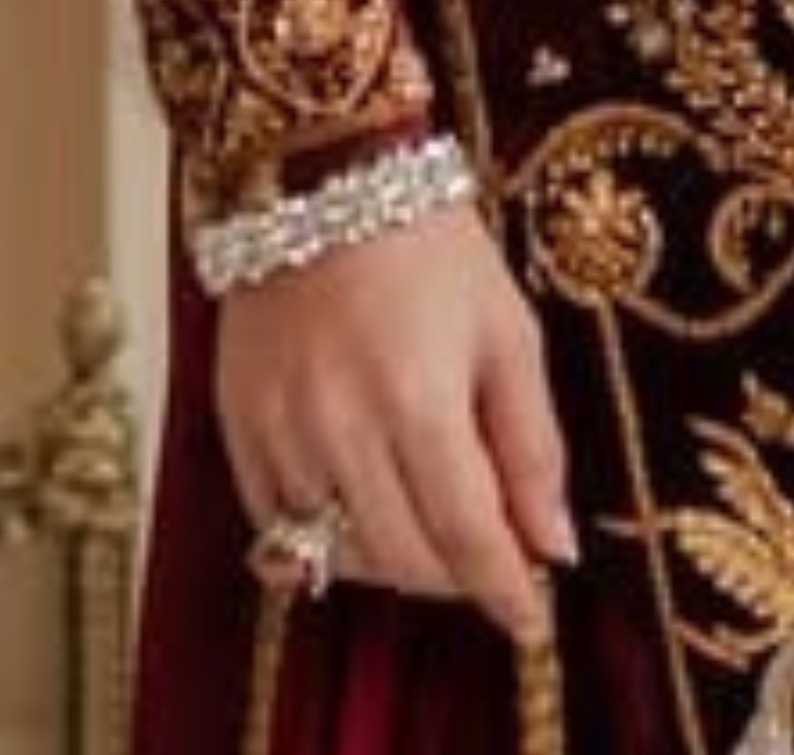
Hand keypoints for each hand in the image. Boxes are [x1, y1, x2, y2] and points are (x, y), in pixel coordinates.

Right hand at [216, 205, 574, 640]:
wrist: (324, 175)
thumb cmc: (430, 245)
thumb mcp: (507, 329)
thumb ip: (533, 445)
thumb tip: (555, 546)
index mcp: (420, 399)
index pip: (468, 538)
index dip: (505, 592)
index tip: (531, 618)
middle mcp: (342, 427)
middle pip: (405, 560)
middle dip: (456, 576)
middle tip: (486, 556)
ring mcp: (282, 430)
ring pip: (341, 554)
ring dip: (394, 559)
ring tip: (426, 518)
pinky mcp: (237, 425)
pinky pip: (279, 529)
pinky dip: (324, 541)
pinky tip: (359, 509)